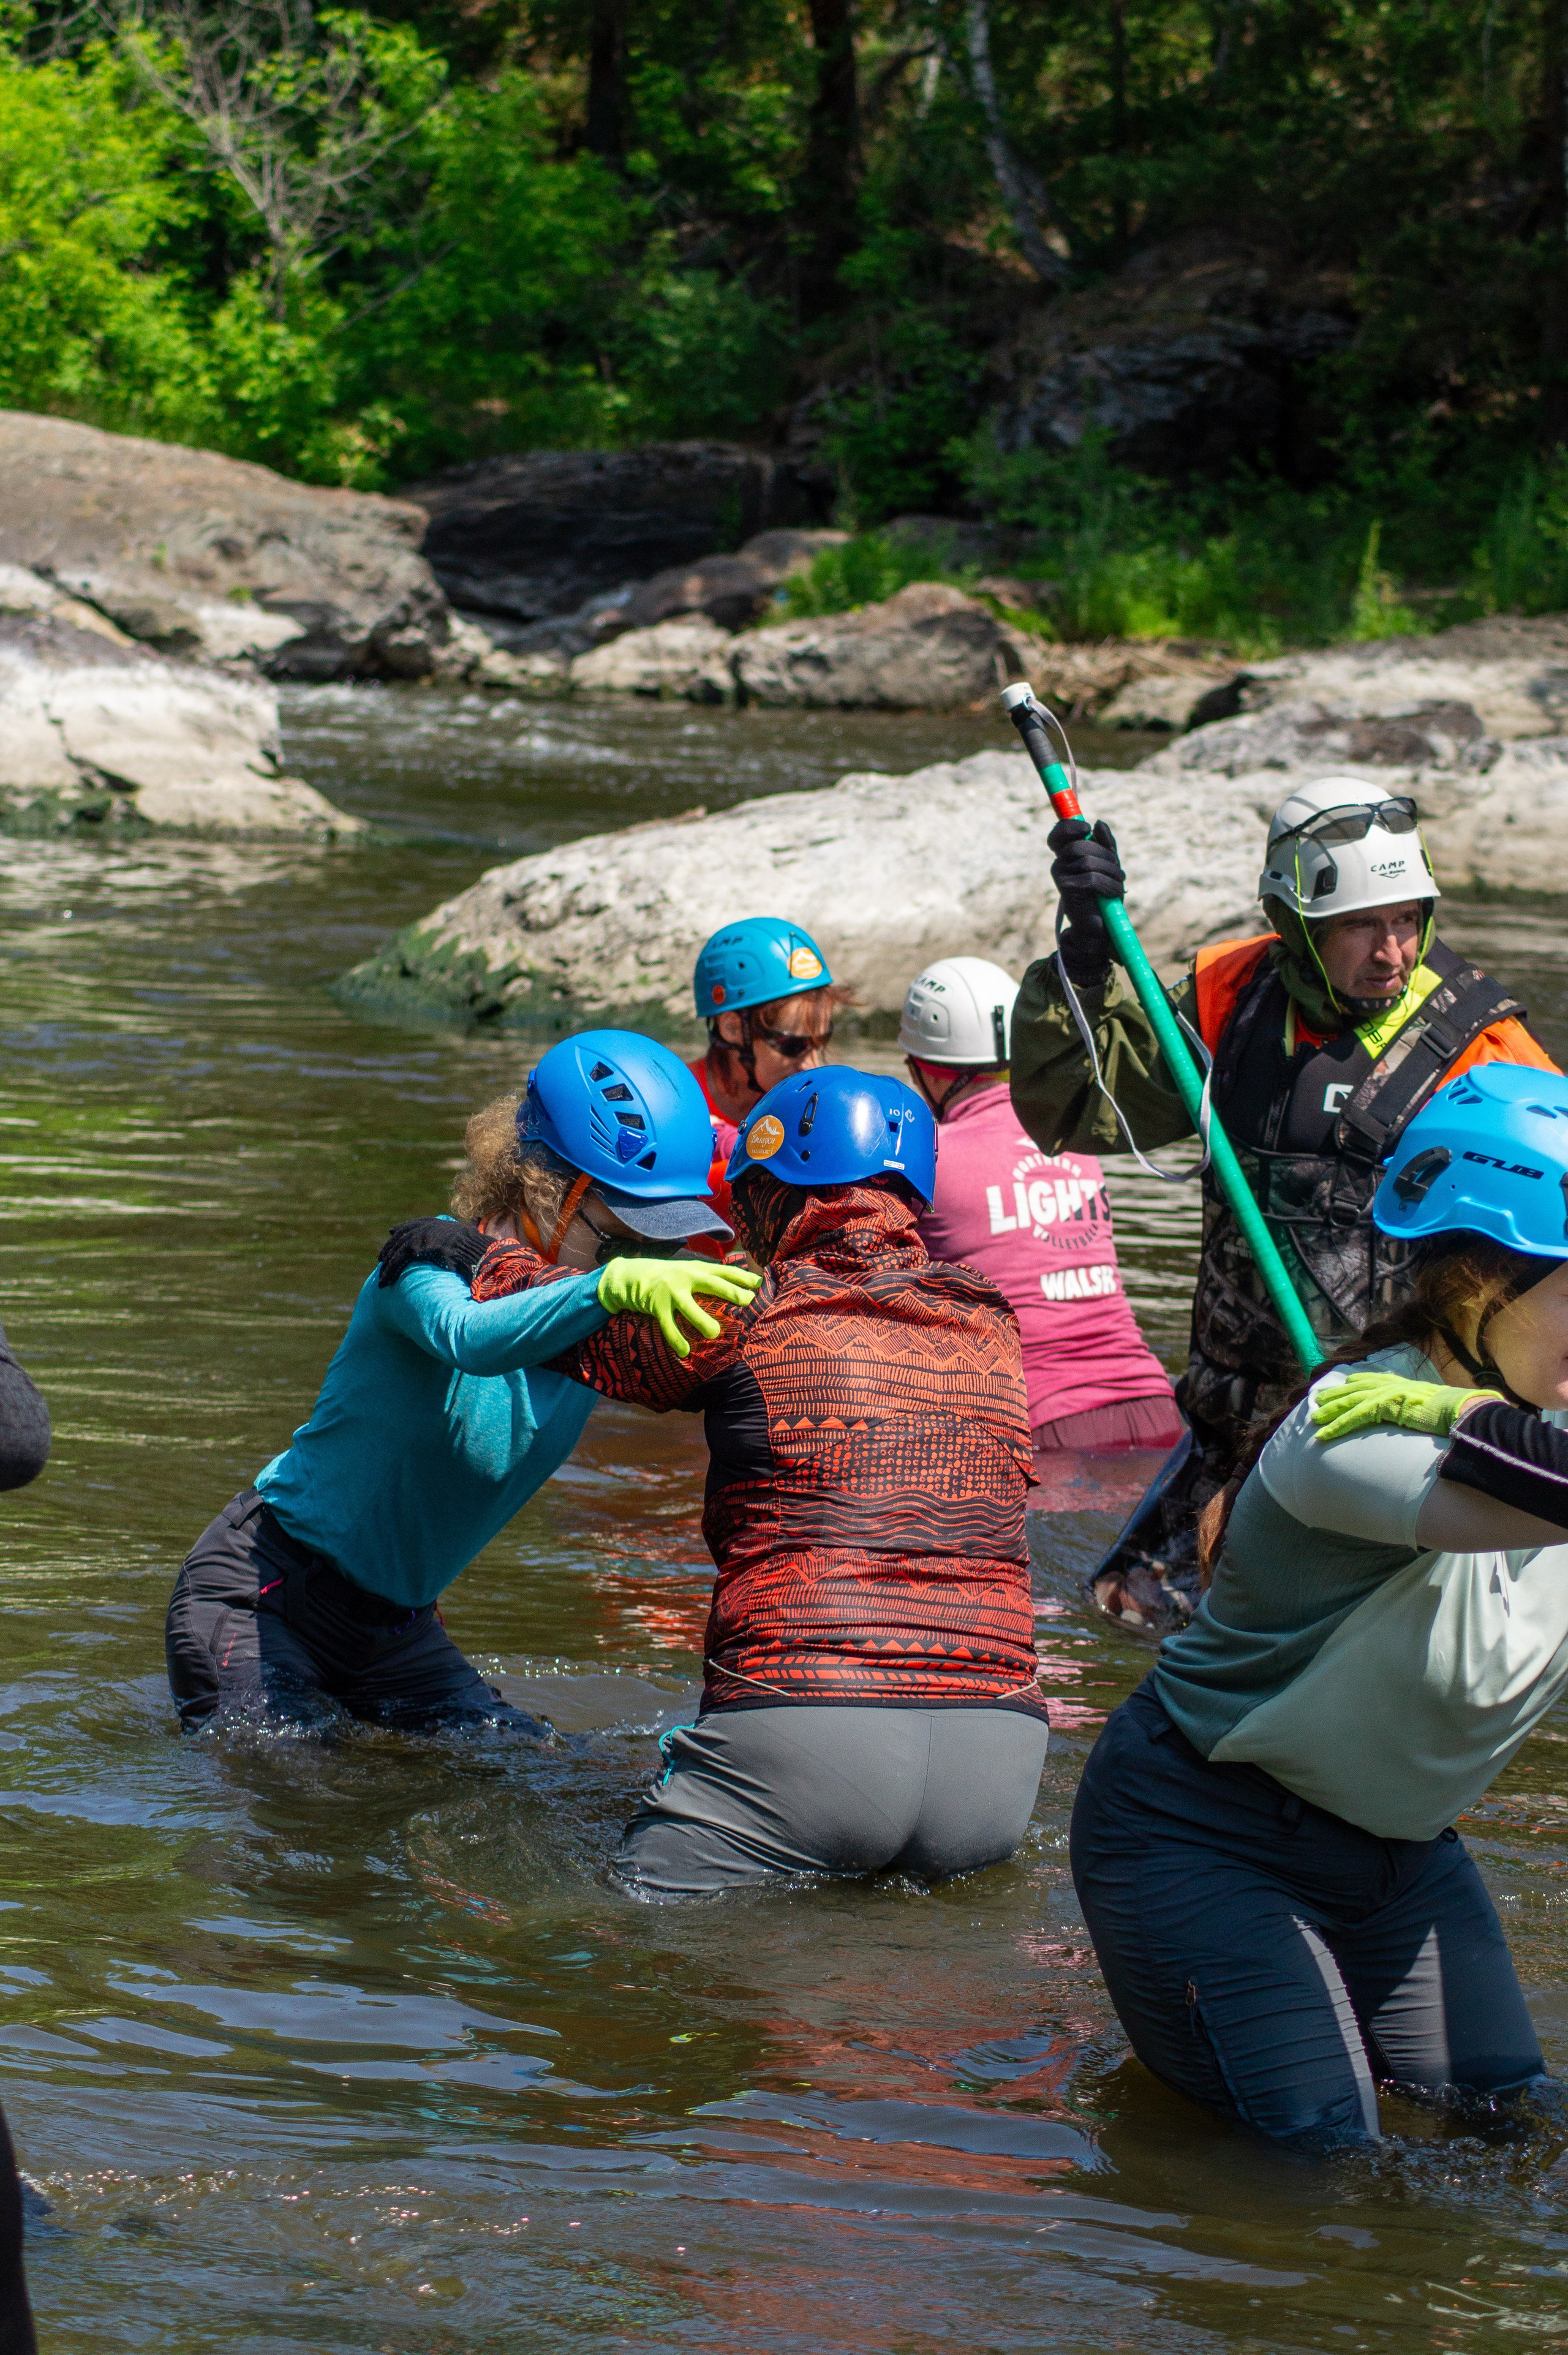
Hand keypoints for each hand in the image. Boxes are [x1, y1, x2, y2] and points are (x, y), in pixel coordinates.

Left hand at [377, 1215, 488, 1289]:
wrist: (477, 1251)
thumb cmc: (477, 1251)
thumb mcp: (467, 1241)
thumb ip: (459, 1241)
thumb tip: (462, 1246)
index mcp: (440, 1224)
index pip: (416, 1223)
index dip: (403, 1228)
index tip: (392, 1232)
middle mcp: (428, 1226)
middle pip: (402, 1236)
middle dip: (390, 1247)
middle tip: (381, 1258)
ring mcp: (422, 1234)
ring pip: (398, 1249)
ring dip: (388, 1266)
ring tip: (382, 1279)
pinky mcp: (417, 1246)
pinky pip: (399, 1259)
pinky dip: (391, 1270)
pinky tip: (386, 1280)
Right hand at [596, 1258, 760, 1356]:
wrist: (631, 1275)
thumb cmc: (667, 1277)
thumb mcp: (688, 1270)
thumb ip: (709, 1277)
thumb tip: (738, 1286)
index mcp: (696, 1268)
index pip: (723, 1271)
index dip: (742, 1277)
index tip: (759, 1284)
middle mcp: (685, 1276)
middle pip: (712, 1283)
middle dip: (731, 1291)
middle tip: (747, 1301)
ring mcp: (670, 1291)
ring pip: (690, 1307)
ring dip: (703, 1321)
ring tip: (715, 1333)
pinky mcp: (656, 1306)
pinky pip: (668, 1326)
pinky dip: (676, 1340)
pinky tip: (685, 1352)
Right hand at [1049, 817, 1124, 983]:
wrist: (1099, 928)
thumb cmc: (1104, 895)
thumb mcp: (1109, 866)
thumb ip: (1105, 845)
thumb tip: (1099, 823)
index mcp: (1067, 856)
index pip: (1059, 834)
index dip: (1069, 826)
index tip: (1086, 827)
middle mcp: (1059, 864)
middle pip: (1081, 845)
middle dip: (1106, 856)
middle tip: (1118, 870)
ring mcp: (1060, 877)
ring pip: (1088, 861)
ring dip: (1111, 872)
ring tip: (1119, 884)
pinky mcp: (1066, 890)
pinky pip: (1091, 878)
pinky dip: (1109, 885)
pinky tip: (1114, 894)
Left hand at [1310, 1369, 1502, 1442]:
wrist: (1463, 1411)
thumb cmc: (1456, 1413)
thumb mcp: (1436, 1407)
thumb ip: (1425, 1409)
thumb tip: (1430, 1417)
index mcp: (1404, 1384)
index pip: (1375, 1380)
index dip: (1357, 1382)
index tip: (1343, 1384)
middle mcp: (1393, 1385)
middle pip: (1356, 1388)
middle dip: (1336, 1395)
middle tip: (1318, 1400)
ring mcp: (1388, 1394)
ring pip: (1350, 1403)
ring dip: (1330, 1412)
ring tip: (1313, 1419)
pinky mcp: (1385, 1406)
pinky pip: (1354, 1417)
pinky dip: (1338, 1426)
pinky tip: (1324, 1434)